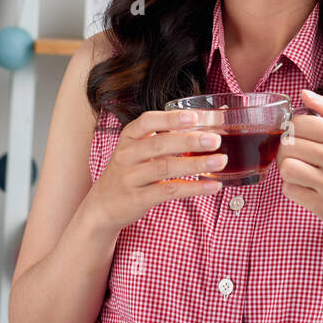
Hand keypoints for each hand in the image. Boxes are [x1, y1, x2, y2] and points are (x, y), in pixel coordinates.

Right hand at [89, 108, 227, 233]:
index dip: (171, 118)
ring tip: (220, 161)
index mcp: (129, 137)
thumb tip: (207, 121)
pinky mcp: (138, 199)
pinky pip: (168, 192)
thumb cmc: (130, 172)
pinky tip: (212, 185)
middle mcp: (127, 155)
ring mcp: (131, 178)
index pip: (147, 121)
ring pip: (165, 168)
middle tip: (215, 140)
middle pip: (159, 144)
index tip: (194, 116)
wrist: (102, 206)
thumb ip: (167, 137)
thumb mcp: (139, 150)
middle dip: (189, 140)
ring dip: (196, 164)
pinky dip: (193, 188)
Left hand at [276, 88, 322, 229]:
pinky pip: (288, 189)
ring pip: (286, 167)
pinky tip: (305, 187)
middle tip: (297, 156)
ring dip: (287, 169)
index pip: (299, 123)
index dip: (292, 129)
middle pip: (288, 145)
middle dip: (285, 150)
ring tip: (299, 170)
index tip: (298, 137)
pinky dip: (291, 188)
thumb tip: (304, 93)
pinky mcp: (322, 205)